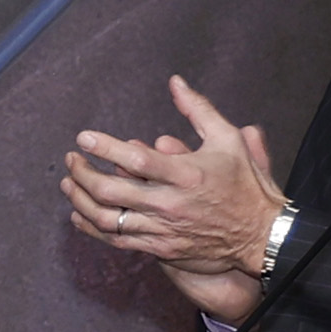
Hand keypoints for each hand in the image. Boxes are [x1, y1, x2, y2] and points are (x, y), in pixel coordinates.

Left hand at [60, 79, 287, 317]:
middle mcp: (170, 204)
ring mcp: (163, 229)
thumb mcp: (229, 139)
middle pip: (111, 191)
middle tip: (71, 159)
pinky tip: (80, 214)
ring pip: (107, 219)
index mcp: (187, 174)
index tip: (84, 137)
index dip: (104, 148)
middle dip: (83, 173)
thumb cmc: (246, 184)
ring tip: (68, 184)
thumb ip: (198, 110)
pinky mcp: (161, 249)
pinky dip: (92, 228)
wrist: (262, 236)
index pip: (135, 160)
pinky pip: (117, 240)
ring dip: (80, 200)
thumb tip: (175, 82)